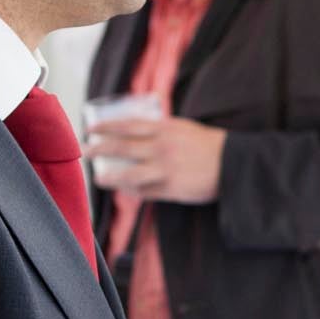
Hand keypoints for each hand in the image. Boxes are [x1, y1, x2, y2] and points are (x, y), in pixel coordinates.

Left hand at [85, 116, 225, 203]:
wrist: (233, 165)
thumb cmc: (210, 145)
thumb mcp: (184, 128)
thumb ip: (161, 129)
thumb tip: (141, 126)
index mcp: (164, 129)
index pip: (127, 125)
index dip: (106, 127)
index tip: (91, 129)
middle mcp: (161, 148)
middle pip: (121, 147)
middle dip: (99, 149)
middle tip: (86, 151)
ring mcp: (165, 170)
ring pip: (129, 175)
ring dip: (110, 177)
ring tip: (98, 178)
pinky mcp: (171, 189)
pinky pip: (145, 192)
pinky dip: (133, 192)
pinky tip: (125, 191)